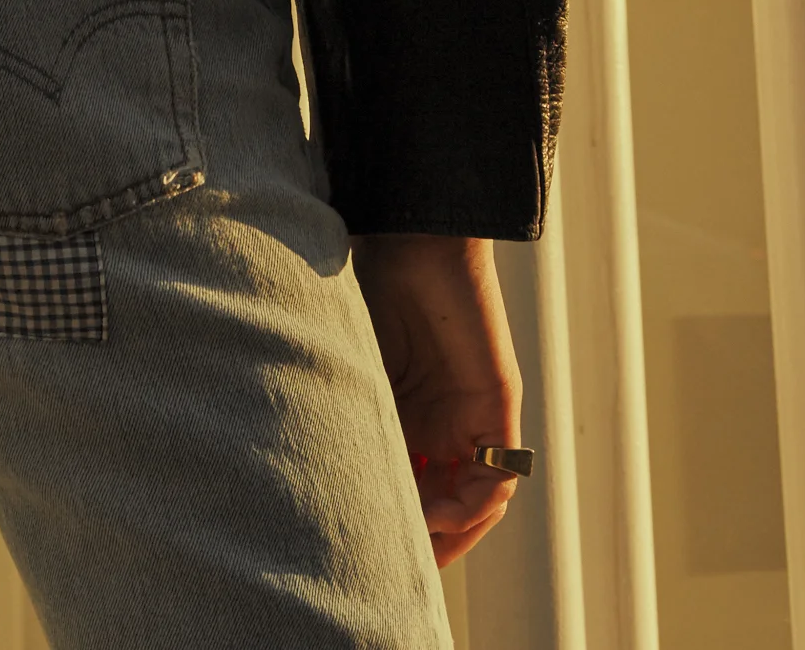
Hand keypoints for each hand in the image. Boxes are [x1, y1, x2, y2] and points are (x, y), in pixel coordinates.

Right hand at [350, 234, 522, 568]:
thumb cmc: (370, 281)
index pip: (407, 486)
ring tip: (418, 539)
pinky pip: (499, 473)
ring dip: (451, 529)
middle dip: (425, 543)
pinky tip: (445, 509)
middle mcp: (443, 421)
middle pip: (444, 504)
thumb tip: (304, 467)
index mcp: (406, 411)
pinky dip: (475, 502)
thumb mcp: (350, 363)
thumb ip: (343, 407)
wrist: (411, 231)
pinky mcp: (497, 403)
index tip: (361, 552)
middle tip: (394, 573)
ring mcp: (473, 414)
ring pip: (474, 499)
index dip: (391, 523)